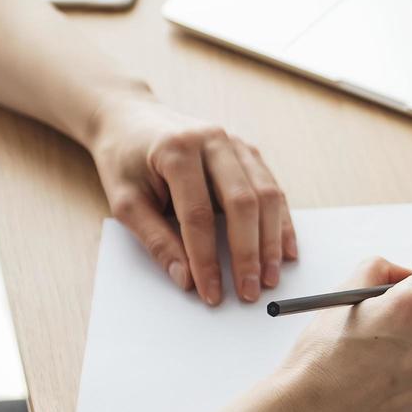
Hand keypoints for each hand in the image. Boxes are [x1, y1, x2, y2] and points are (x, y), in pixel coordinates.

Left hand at [87, 93, 297, 304]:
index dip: (206, 258)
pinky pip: (273, 189)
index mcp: (177, 150)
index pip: (197, 214)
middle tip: (250, 291)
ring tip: (270, 277)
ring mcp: (236, 143)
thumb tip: (186, 279)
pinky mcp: (248, 152)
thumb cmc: (124, 160)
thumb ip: (156, 240)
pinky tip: (286, 250)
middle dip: (248, 253)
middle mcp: (213, 141)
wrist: (130, 119)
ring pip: (266, 195)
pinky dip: (281, 222)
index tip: (210, 292)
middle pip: (242, 203)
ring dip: (272, 241)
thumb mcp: (125, 202)